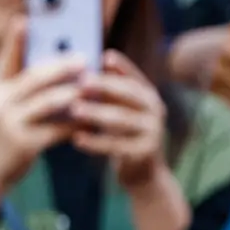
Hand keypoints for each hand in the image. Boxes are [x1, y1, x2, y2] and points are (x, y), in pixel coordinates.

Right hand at [0, 16, 81, 214]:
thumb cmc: (2, 134)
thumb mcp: (3, 107)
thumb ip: (22, 90)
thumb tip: (57, 70)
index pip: (5, 59)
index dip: (15, 40)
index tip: (24, 20)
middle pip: (33, 77)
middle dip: (60, 66)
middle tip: (83, 58)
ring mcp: (10, 123)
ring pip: (47, 102)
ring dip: (72, 93)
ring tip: (91, 86)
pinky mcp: (23, 144)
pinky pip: (56, 130)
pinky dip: (76, 124)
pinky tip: (91, 120)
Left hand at [70, 51, 168, 191]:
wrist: (143, 173)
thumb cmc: (125, 135)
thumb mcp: (123, 111)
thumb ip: (111, 94)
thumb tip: (87, 69)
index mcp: (150, 97)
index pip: (135, 77)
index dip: (122, 66)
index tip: (103, 56)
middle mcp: (155, 112)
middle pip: (129, 95)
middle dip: (105, 86)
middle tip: (81, 81)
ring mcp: (153, 133)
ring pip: (121, 120)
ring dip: (96, 113)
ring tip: (74, 109)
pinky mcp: (144, 153)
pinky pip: (115, 145)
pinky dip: (95, 142)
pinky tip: (76, 139)